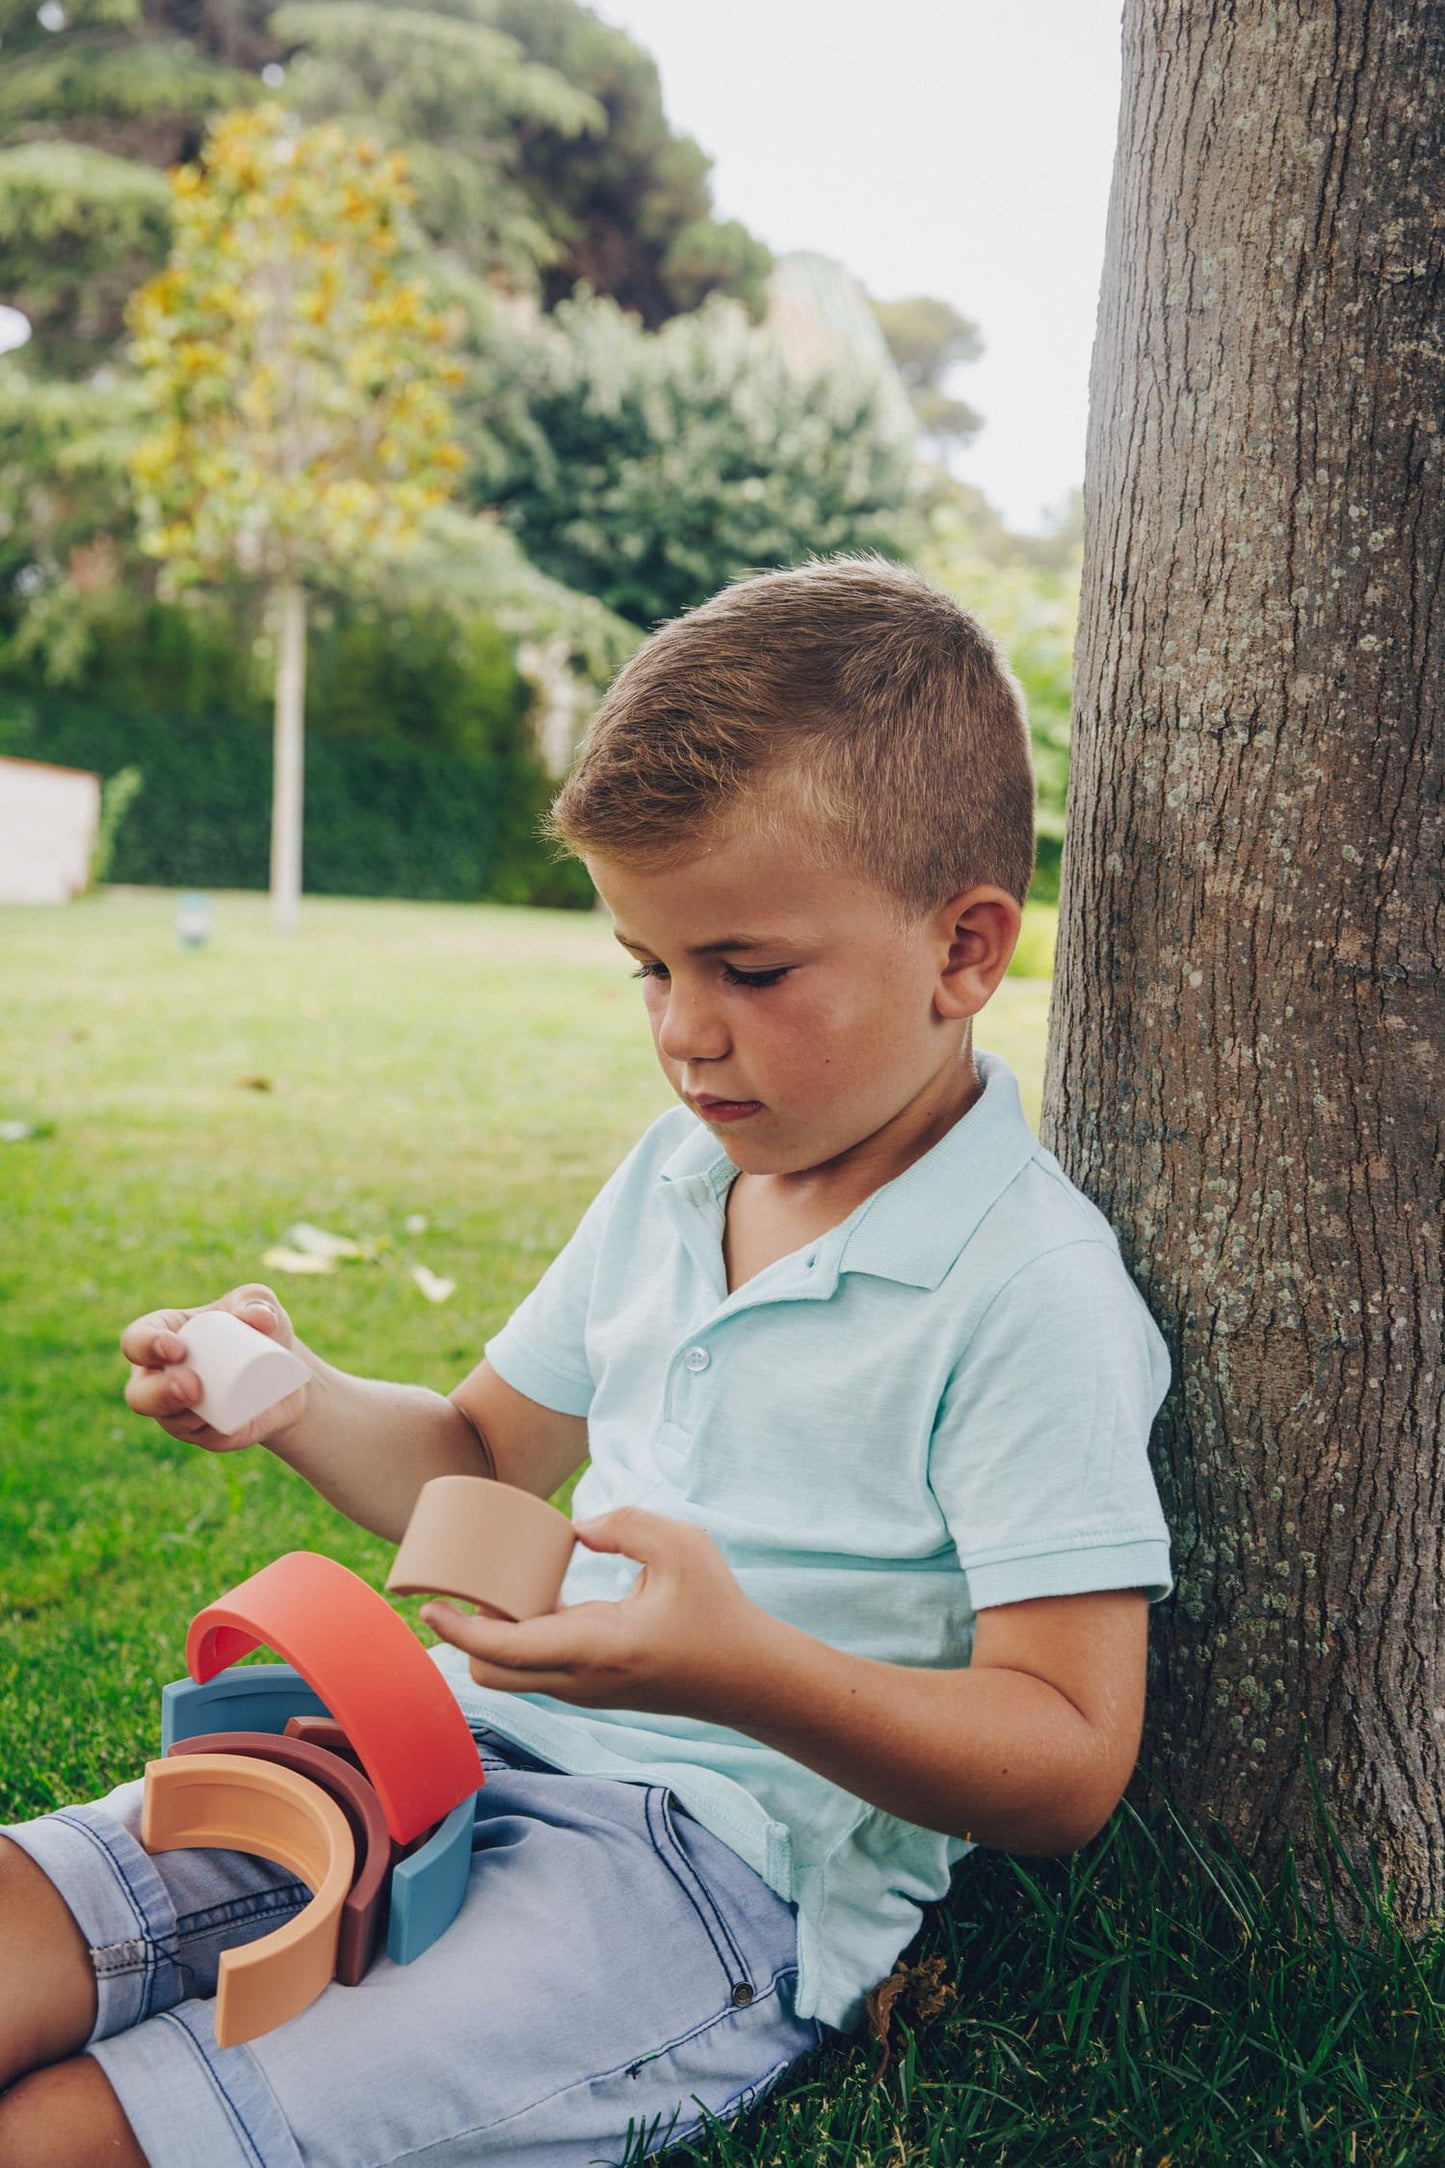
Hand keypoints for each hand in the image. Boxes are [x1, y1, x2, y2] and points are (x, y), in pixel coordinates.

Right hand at [121, 1283, 307, 1452]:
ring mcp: (182, 1411)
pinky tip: (224, 1428)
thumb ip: (257, 1300)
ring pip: (168, 1421)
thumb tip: (259, 1318)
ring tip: (205, 1402)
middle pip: (139, 1394)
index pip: (135, 1342)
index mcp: (163, 1336)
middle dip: (157, 1393)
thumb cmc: (262, 1329)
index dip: (144, 1346)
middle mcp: (162, 1378)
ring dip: (180, 1417)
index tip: (176, 1348)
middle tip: (191, 1385)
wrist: (288, 1373)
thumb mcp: (260, 1304)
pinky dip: (213, 1433)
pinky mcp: (208, 1433)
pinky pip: (204, 1438)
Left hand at [421, 1507, 770, 1723]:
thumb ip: (626, 1523)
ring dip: (490, 1641)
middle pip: (491, 1675)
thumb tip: (576, 1530)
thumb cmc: (718, 1610)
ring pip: (513, 1675)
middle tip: (459, 1589)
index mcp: (596, 1648)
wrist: (749, 1677)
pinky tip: (526, 1602)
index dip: (458, 1628)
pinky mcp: (594, 1688)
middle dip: (463, 1638)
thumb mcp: (683, 1546)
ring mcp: (586, 1690)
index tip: (427, 1604)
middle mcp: (581, 1680)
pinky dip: (518, 1642)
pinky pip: (537, 1669)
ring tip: (487, 1589)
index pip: (504, 1651)